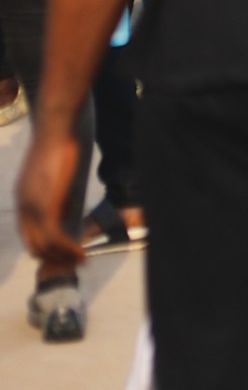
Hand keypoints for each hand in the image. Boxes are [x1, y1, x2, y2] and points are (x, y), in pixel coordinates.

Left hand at [16, 126, 87, 269]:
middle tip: (73, 261)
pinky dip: (68, 248)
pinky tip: (82, 252)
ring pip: (44, 245)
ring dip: (63, 256)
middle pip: (34, 244)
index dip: (44, 246)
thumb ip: (53, 191)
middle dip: (53, 257)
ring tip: (81, 260)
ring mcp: (33, 207)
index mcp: (22, 198)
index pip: (28, 233)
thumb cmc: (58, 143)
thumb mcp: (50, 172)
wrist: (56, 128)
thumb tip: (65, 208)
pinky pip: (55, 237)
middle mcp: (23, 206)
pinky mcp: (46, 205)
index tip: (62, 252)